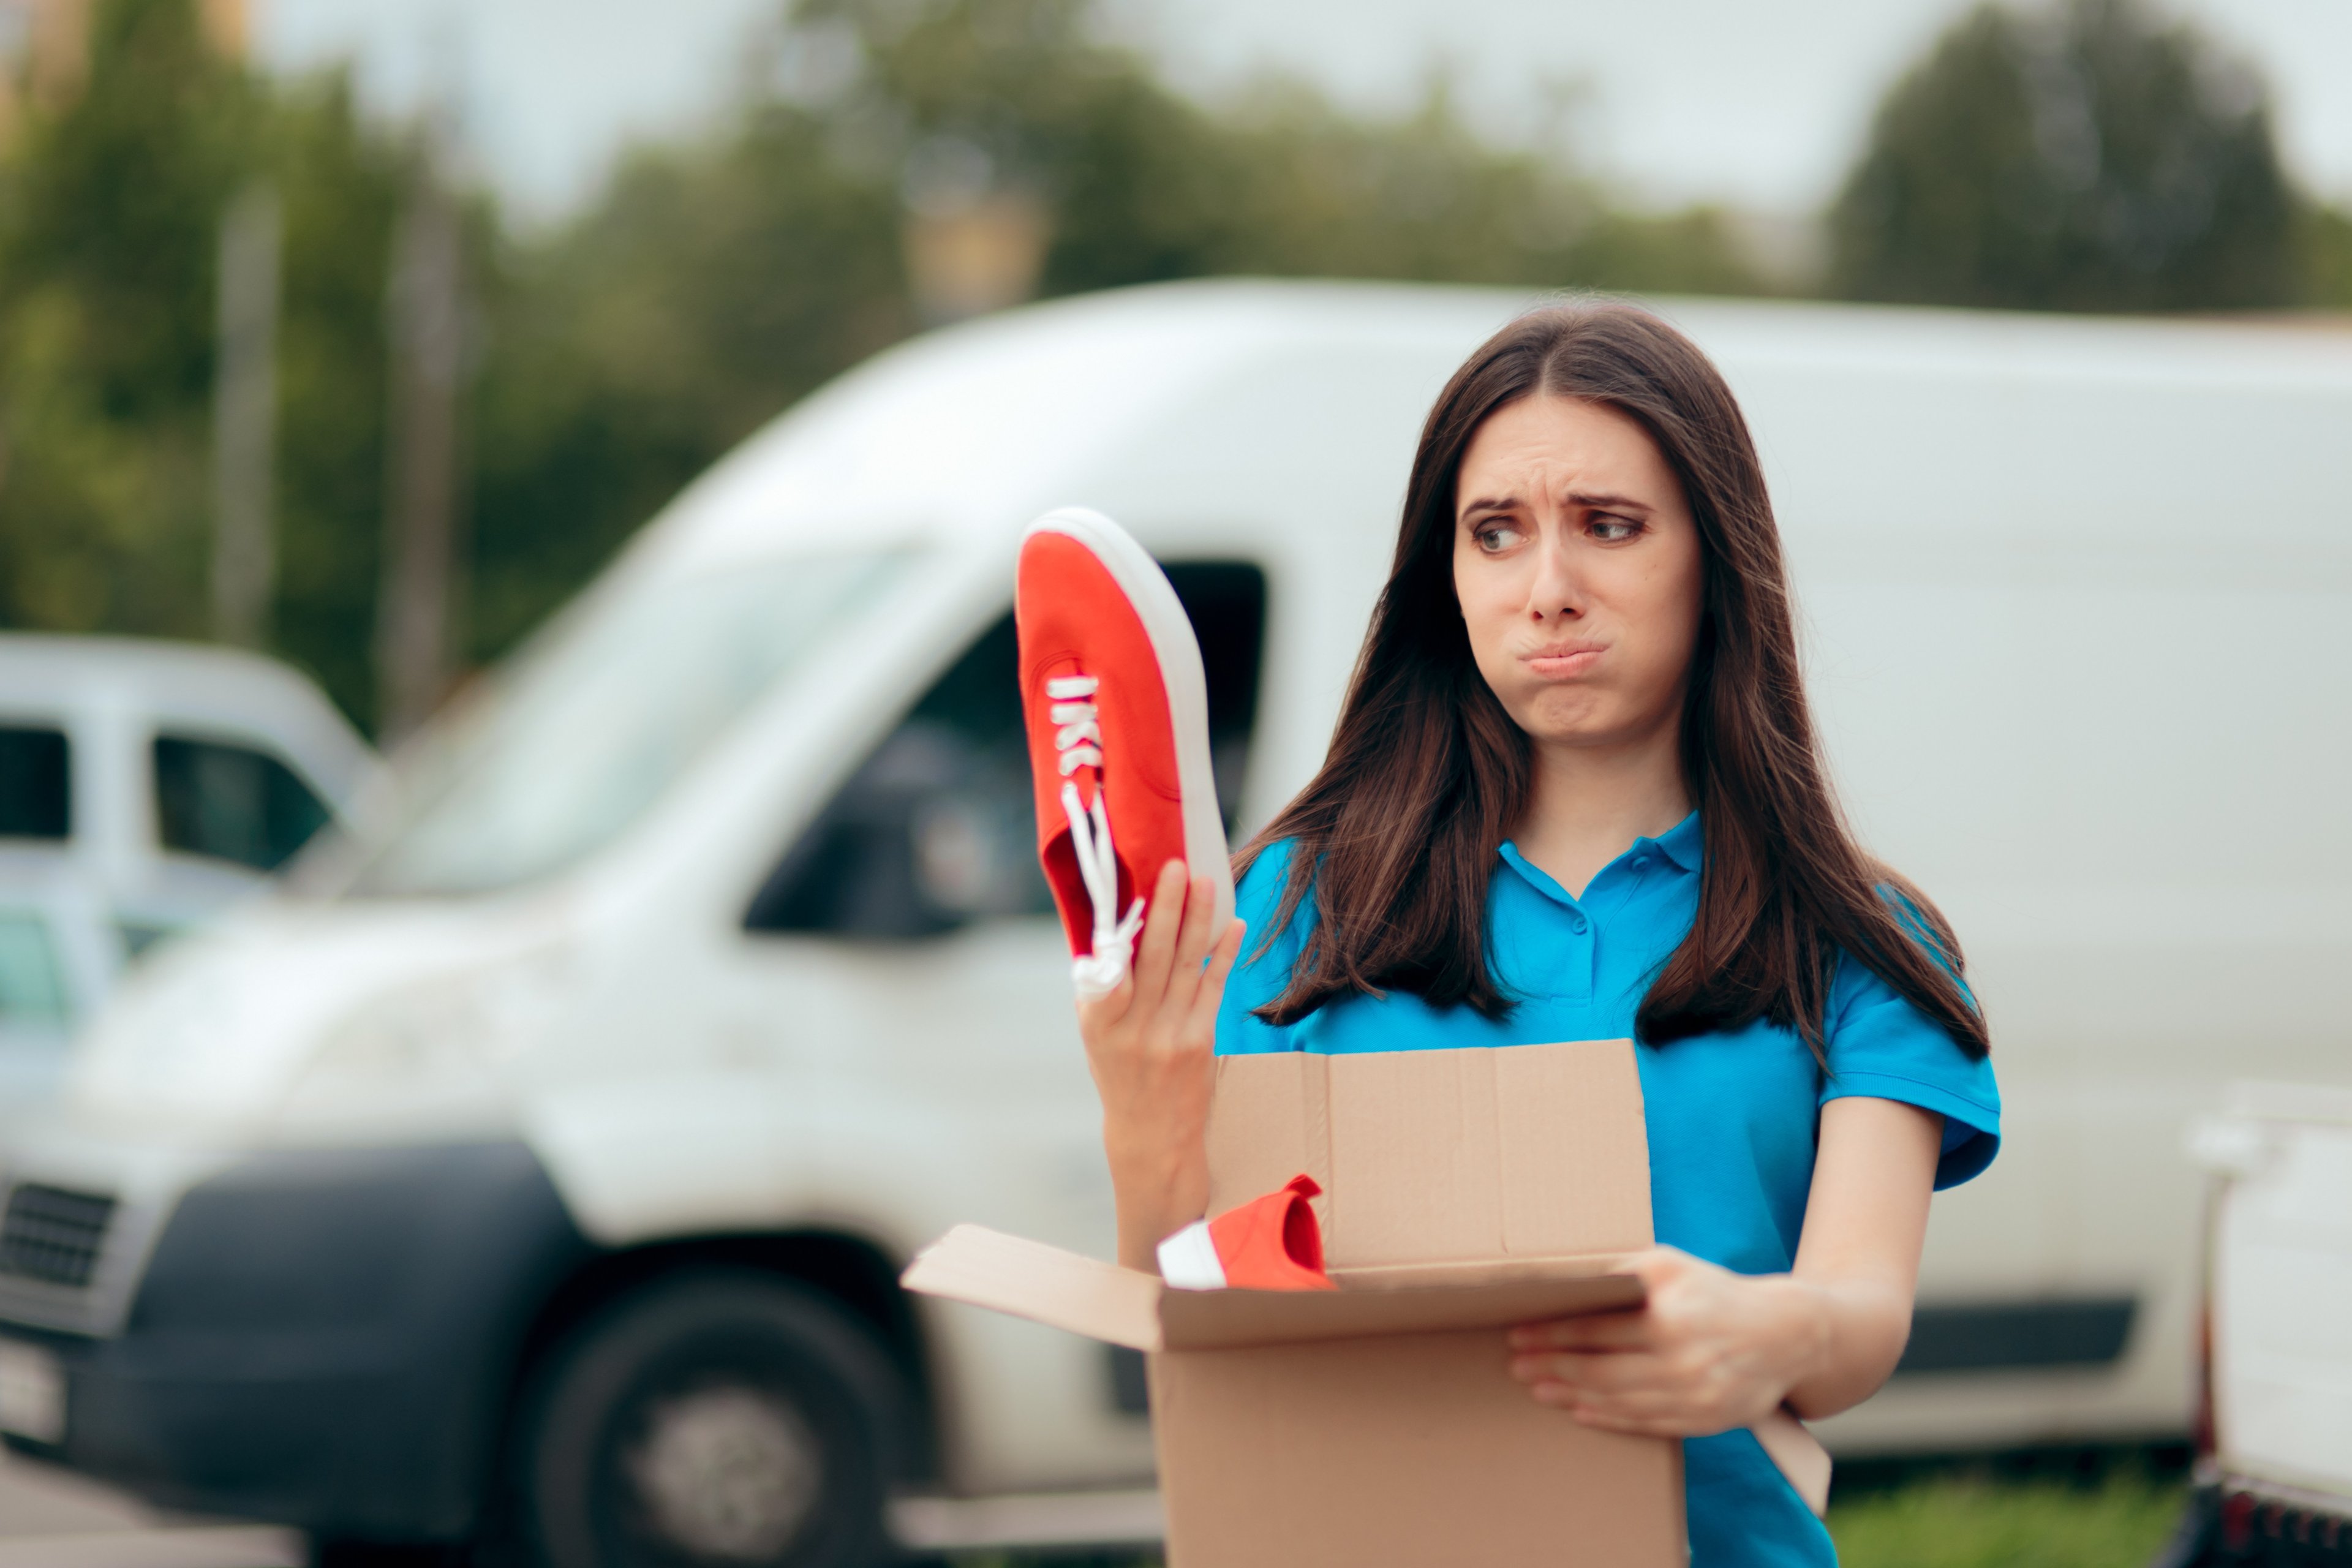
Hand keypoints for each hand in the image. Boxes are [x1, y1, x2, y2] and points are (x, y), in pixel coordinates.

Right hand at [1076, 859, 1243, 1269]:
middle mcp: (1133, 1028)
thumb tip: (1110, 928)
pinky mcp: (1201, 1042)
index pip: (1108, 968)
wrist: (1151, 1136)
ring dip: (1197, 919)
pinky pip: (1214, 988)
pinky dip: (1224, 954)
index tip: (1128, 890)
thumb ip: (1100, 988)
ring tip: (1205, 881)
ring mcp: (1170, 1035)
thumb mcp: (1095, 1036)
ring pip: (1186, 966)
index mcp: (1098, 1022)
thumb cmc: (1118, 1073)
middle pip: (1151, 957)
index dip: (1118, 930)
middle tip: (1175, 866)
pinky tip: (1234, 924)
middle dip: (1165, 908)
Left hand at [1506, 1247, 1830, 1436]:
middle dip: (1552, 1367)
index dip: (1552, 1333)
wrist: (1785, 1336)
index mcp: (1670, 1318)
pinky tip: (1578, 1410)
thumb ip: (1623, 1271)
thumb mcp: (1671, 1265)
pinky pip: (1645, 1424)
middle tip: (1517, 1366)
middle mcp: (1682, 1362)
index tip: (1519, 1333)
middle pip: (1601, 1371)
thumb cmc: (1715, 1293)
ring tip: (1538, 1388)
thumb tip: (1569, 1280)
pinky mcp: (1703, 1420)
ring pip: (1618, 1402)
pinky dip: (1607, 1419)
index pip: (1597, 1330)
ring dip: (1571, 1396)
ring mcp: (1693, 1396)